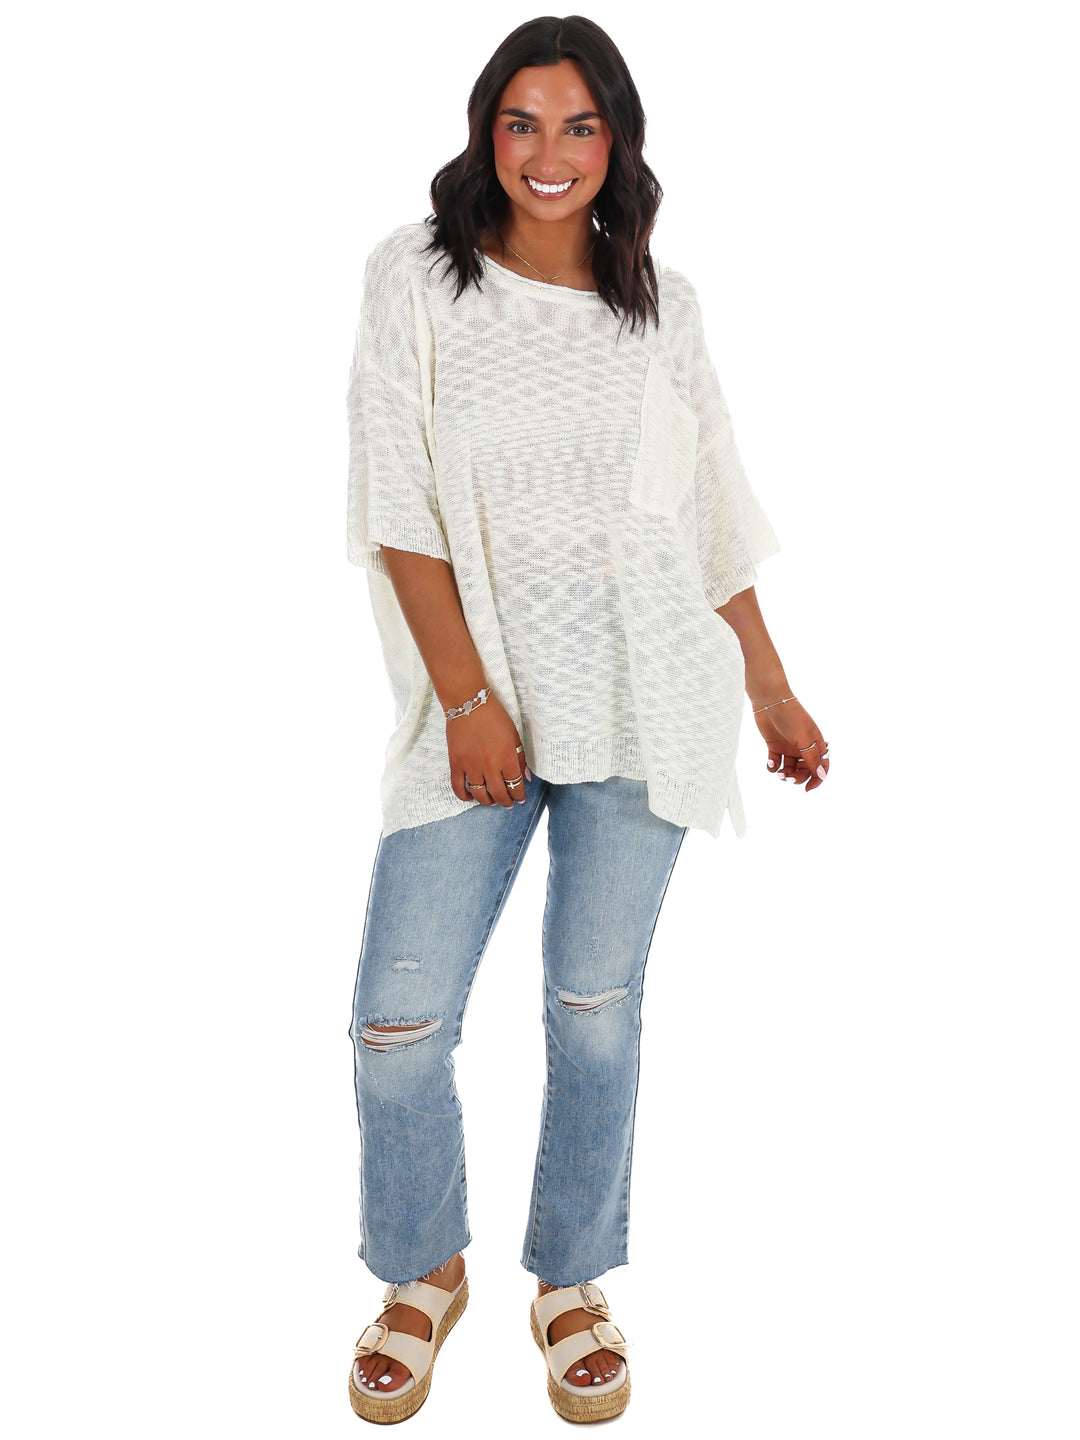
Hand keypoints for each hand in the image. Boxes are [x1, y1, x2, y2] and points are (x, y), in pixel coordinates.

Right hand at [446, 691, 531, 807]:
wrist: (469, 703)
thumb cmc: (494, 716)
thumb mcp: (514, 735)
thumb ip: (520, 758)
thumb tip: (525, 778)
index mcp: (507, 758)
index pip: (516, 786)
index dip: (519, 796)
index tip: (519, 798)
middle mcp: (490, 766)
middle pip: (499, 794)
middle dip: (505, 802)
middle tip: (507, 803)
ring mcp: (471, 767)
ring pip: (480, 795)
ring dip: (487, 802)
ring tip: (491, 800)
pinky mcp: (456, 764)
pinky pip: (458, 788)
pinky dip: (464, 797)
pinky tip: (470, 797)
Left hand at [753, 697, 829, 791]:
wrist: (770, 701)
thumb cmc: (792, 717)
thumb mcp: (804, 739)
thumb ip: (812, 758)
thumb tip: (821, 775)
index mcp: (815, 744)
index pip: (821, 766)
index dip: (817, 779)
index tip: (808, 789)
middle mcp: (803, 747)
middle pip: (805, 770)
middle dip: (798, 777)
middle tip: (788, 777)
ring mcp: (789, 747)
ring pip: (790, 769)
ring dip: (785, 775)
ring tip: (779, 773)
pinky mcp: (774, 746)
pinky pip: (776, 763)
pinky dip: (773, 768)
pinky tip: (771, 764)